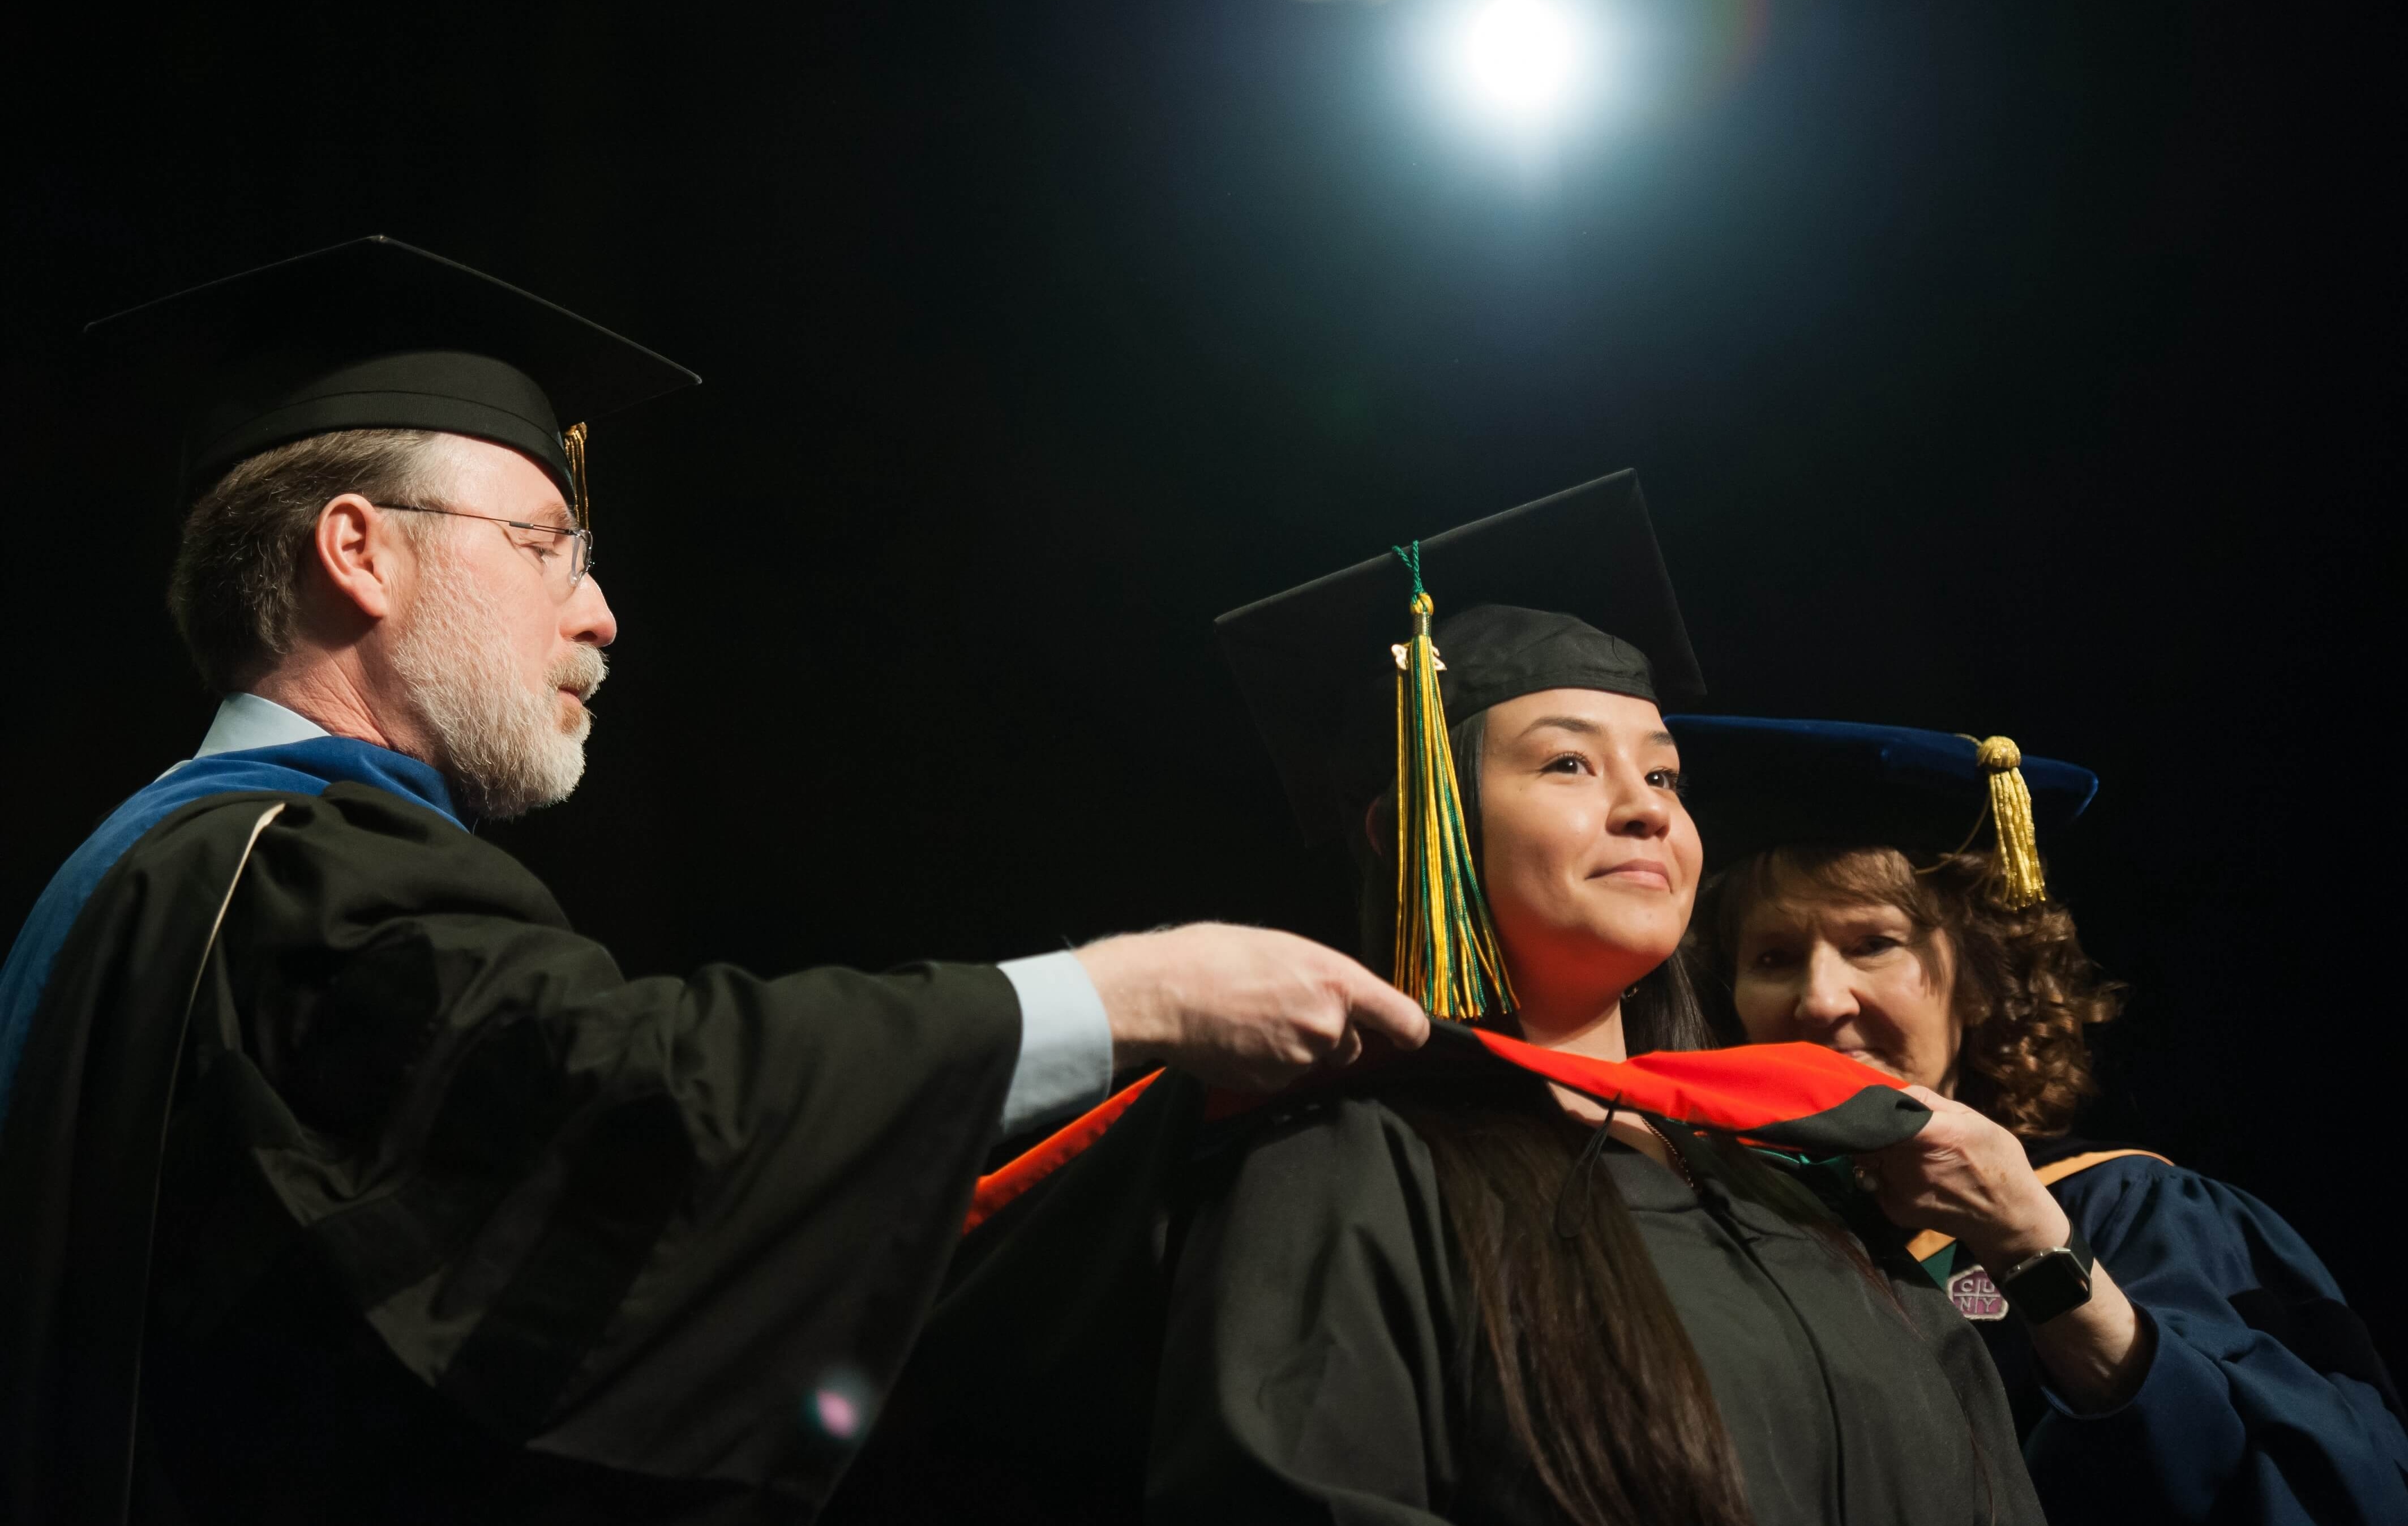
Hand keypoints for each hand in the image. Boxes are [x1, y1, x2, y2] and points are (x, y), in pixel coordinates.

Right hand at [1074, 923, 1429, 1091]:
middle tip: (1285, 1005)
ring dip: (1295, 1046)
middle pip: (1351, 1043)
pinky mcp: (1271, 1083)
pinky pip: (1283, 1076)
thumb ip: (1324, 978)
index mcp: (1337, 982)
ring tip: (1252, 1017)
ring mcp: (1300, 1060)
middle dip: (1330, 1032)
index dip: (1410, 1030)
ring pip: (1314, 1060)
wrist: (1162, 993)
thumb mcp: (1283, 948)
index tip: (1410, 1035)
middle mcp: (1328, 1026)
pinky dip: (1268, 1062)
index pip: (1404, 1019)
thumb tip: (1342, 1001)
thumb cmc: (1214, 956)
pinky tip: (1239, 1038)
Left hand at [1852, 1086, 2070, 1268]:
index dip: (1874, 1110)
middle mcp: (1910, 1162)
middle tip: (1894, 1133)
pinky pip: (1875, 1183)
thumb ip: (1931, 1102)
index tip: (1879, 1109)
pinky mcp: (1895, 1210)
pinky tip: (1910, 1178)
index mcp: (1933, 1135)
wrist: (2009, 1219)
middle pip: (1868, 1137)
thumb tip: (1896, 1093)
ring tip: (1906, 1157)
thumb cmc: (1998, 1163)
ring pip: (1868, 1160)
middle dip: (1874, 1131)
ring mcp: (1899, 1189)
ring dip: (1878, 1154)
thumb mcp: (1974, 1120)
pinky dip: (1883, 1177)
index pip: (1881, 1115)